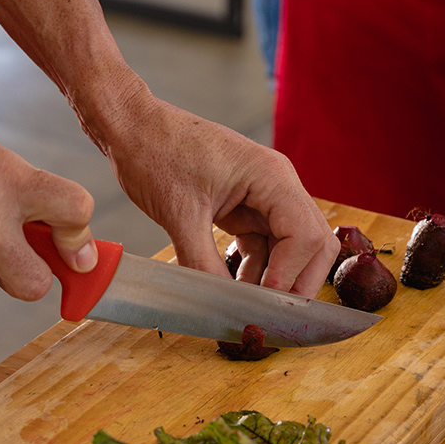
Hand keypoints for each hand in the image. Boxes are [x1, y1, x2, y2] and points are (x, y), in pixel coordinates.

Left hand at [100, 86, 337, 297]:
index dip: (291, 275)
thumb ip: (202, 263)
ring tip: (247, 308)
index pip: (307, 235)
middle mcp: (277, 185)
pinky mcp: (244, 207)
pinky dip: (255, 269)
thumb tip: (219, 305)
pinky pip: (263, 245)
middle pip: (312, 243)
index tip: (265, 303)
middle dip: (296, 282)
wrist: (132, 128)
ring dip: (274, 279)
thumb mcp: (178, 214)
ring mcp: (263, 196)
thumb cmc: (156, 152)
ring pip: (289, 248)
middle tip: (272, 316)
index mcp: (271, 176)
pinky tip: (233, 289)